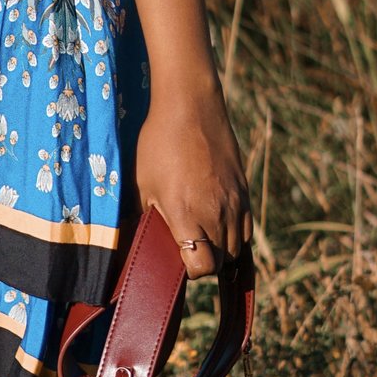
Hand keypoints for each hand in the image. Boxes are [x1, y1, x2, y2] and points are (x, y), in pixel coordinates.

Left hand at [132, 79, 251, 280]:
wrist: (190, 106)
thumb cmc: (158, 143)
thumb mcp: (140, 182)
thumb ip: (140, 218)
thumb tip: (130, 243)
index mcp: (187, 214)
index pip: (202, 267)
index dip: (190, 270)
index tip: (176, 257)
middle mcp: (216, 213)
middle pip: (221, 262)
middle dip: (204, 261)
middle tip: (185, 246)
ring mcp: (234, 202)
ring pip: (237, 248)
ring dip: (220, 250)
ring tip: (201, 236)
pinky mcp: (244, 191)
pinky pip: (246, 230)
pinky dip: (234, 235)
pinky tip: (218, 226)